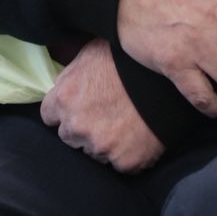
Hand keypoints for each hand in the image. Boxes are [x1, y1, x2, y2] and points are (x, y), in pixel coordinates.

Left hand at [39, 39, 163, 172]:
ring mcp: (101, 147)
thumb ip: (69, 74)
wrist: (167, 75)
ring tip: (123, 122)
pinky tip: (136, 135)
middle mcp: (77, 126)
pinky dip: (127, 153)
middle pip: (69, 136)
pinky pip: (119, 163)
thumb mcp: (89, 53)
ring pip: (94, 151)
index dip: (64, 110)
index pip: (49, 116)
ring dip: (104, 141)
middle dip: (82, 127)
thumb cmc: (126, 58)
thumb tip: (61, 78)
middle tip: (104, 113)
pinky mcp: (125, 162)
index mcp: (64, 99)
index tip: (78, 105)